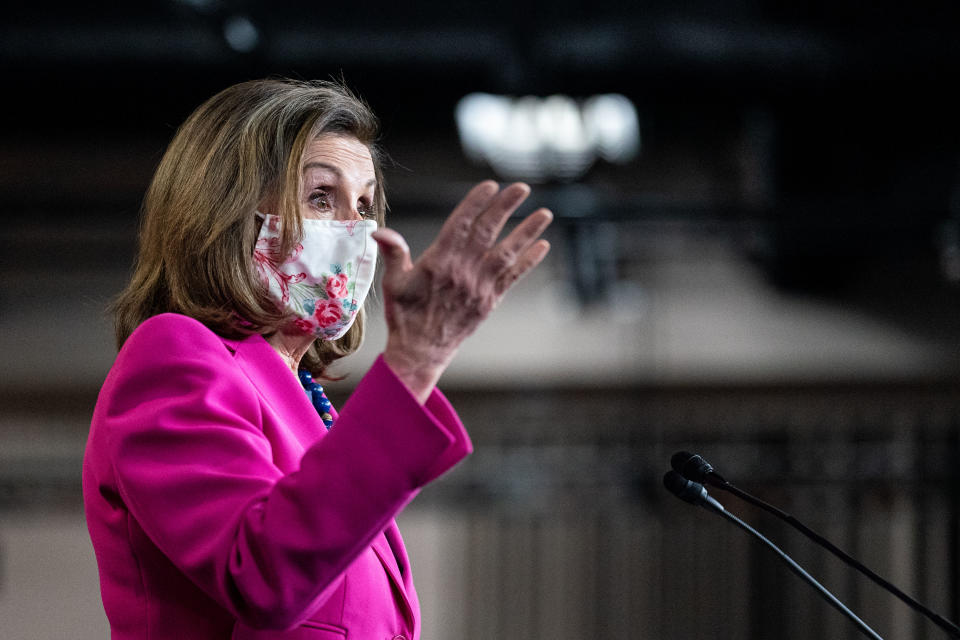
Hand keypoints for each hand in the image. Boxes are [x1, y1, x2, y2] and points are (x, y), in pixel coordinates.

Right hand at [372, 181, 552, 402]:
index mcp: (439, 262)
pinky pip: (513, 277)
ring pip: (507, 252)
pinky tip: (542, 246)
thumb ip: (393, 254)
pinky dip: (529, 261)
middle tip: (522, 187)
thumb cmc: (405, 315)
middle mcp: (463, 271)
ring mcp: (479, 286)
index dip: (476, 203)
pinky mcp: (490, 300)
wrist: (421, 351)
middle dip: (506, 207)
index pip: (461, 224)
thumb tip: (379, 231)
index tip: (491, 185)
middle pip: (488, 232)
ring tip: (545, 213)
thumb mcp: (393, 282)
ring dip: (527, 232)